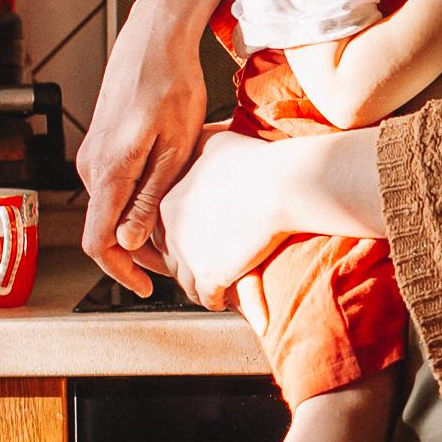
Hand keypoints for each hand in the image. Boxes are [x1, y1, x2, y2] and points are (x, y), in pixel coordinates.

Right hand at [78, 0, 208, 291]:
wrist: (154, 38)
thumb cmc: (173, 87)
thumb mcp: (175, 149)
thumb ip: (149, 198)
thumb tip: (126, 243)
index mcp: (108, 171)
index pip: (98, 242)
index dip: (120, 272)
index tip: (147, 288)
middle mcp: (90, 166)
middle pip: (104, 230)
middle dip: (137, 255)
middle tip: (178, 266)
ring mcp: (91, 153)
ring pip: (109, 209)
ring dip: (139, 228)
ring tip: (179, 236)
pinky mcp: (99, 143)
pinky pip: (112, 187)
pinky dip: (135, 204)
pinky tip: (167, 202)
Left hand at [155, 128, 306, 306]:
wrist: (281, 186)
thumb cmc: (255, 159)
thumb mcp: (213, 141)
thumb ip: (193, 147)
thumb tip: (191, 141)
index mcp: (165, 201)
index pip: (161, 228)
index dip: (179, 236)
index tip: (195, 242)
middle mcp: (169, 230)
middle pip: (169, 256)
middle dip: (185, 263)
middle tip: (203, 266)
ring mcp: (187, 256)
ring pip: (185, 281)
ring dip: (198, 285)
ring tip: (213, 288)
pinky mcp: (209, 277)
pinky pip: (205, 297)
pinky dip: (214, 300)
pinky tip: (224, 300)